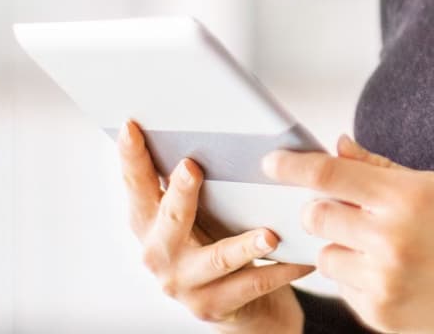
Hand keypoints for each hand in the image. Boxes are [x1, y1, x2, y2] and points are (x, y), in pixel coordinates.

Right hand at [118, 118, 315, 331]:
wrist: (241, 306)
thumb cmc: (218, 242)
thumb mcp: (201, 211)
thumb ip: (196, 181)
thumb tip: (216, 129)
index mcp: (149, 222)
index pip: (137, 185)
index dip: (131, 157)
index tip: (131, 126)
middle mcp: (158, 254)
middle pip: (169, 220)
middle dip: (180, 194)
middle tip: (192, 167)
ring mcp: (184, 284)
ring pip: (216, 260)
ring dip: (243, 246)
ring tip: (269, 235)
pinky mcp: (214, 307)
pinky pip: (252, 285)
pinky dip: (281, 271)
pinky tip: (303, 258)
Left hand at [262, 134, 433, 333]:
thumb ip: (380, 169)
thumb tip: (337, 146)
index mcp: (406, 198)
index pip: (330, 174)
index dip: (293, 165)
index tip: (272, 162)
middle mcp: (391, 239)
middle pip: (316, 214)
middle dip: (323, 210)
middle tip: (348, 213)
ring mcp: (383, 280)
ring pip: (325, 253)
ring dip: (342, 247)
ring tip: (380, 249)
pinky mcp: (378, 313)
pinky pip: (342, 286)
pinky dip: (357, 277)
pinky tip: (393, 275)